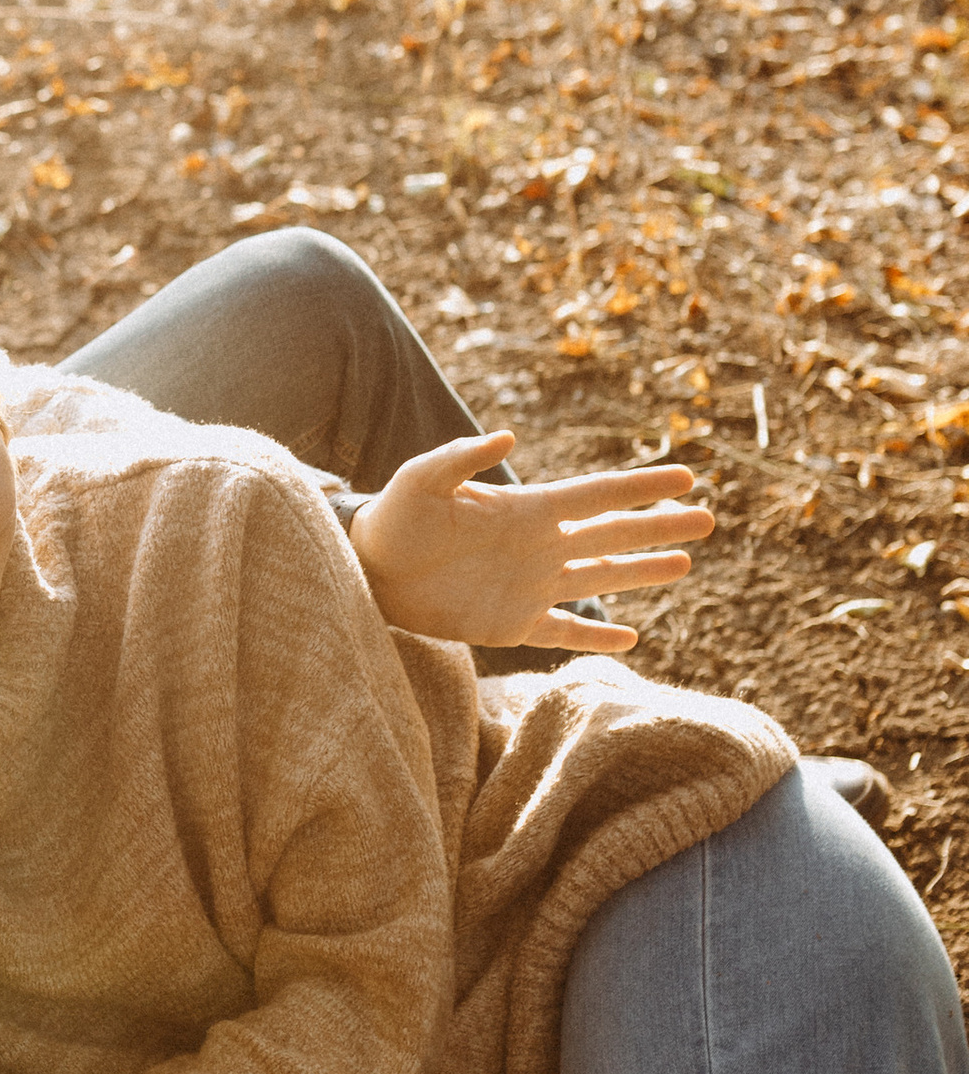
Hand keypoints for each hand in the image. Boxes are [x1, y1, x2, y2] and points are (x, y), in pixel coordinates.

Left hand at [351, 432, 710, 650]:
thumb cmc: (392, 518)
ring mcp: (529, 586)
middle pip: (613, 535)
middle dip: (660, 528)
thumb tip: (508, 435)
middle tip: (707, 519)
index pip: (596, 495)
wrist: (365, 569)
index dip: (641, 488)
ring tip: (686, 565)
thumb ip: (462, 458)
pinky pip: (564, 630)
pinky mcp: (510, 624)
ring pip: (600, 579)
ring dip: (641, 572)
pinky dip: (595, 636)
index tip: (686, 477)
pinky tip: (630, 638)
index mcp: (526, 509)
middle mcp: (539, 546)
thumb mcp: (421, 479)